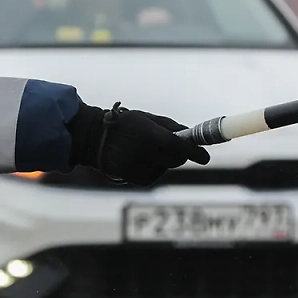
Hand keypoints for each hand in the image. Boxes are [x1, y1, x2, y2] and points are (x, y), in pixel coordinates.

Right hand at [68, 102, 209, 186]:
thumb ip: (170, 127)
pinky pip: (152, 177)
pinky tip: (140, 159)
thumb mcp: (146, 118)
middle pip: (176, 160)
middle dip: (180, 154)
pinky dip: (153, 169)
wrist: (92, 137)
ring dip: (163, 162)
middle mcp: (143, 153)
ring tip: (147, 150)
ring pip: (164, 169)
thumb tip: (193, 135)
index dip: (195, 152)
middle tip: (175, 147)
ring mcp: (136, 167)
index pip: (179, 146)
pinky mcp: (131, 178)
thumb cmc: (124, 124)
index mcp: (149, 134)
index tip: (205, 157)